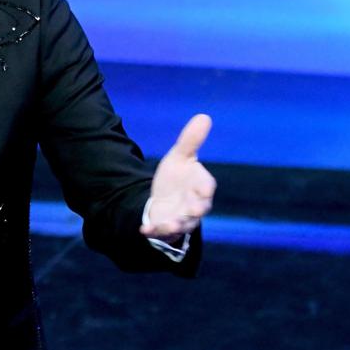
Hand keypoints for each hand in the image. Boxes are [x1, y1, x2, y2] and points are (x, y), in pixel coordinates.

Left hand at [142, 113, 215, 240]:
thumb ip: (190, 140)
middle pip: (199, 209)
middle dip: (196, 209)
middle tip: (192, 209)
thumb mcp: (180, 157)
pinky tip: (143, 229)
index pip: (206, 186)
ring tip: (170, 224)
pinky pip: (162, 232)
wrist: (164, 198)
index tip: (204, 188)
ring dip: (177, 224)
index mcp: (200, 186)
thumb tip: (204, 116)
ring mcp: (181, 218)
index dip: (205, 187)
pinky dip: (154, 231)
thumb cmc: (177, 177)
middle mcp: (194, 204)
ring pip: (183, 224)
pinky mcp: (167, 228)